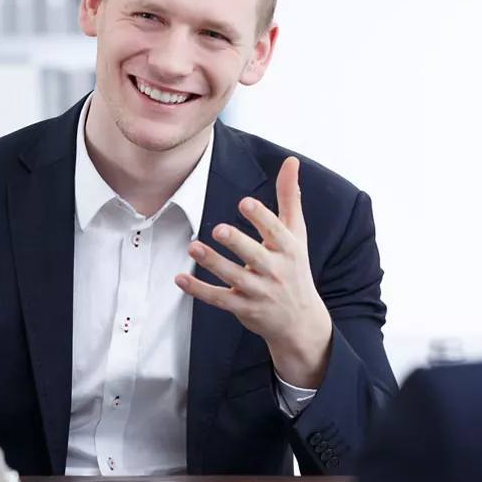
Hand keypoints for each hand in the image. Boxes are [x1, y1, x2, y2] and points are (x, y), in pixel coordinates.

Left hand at [176, 157, 332, 387]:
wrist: (300, 320)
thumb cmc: (294, 267)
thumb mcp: (297, 233)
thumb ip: (290, 197)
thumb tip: (291, 161)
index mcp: (288, 249)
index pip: (275, 231)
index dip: (261, 217)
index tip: (245, 203)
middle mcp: (275, 271)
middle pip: (254, 256)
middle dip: (237, 243)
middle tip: (218, 229)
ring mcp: (259, 292)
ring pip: (233, 277)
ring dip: (213, 263)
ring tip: (193, 246)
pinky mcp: (243, 308)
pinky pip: (218, 298)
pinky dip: (199, 290)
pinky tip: (181, 278)